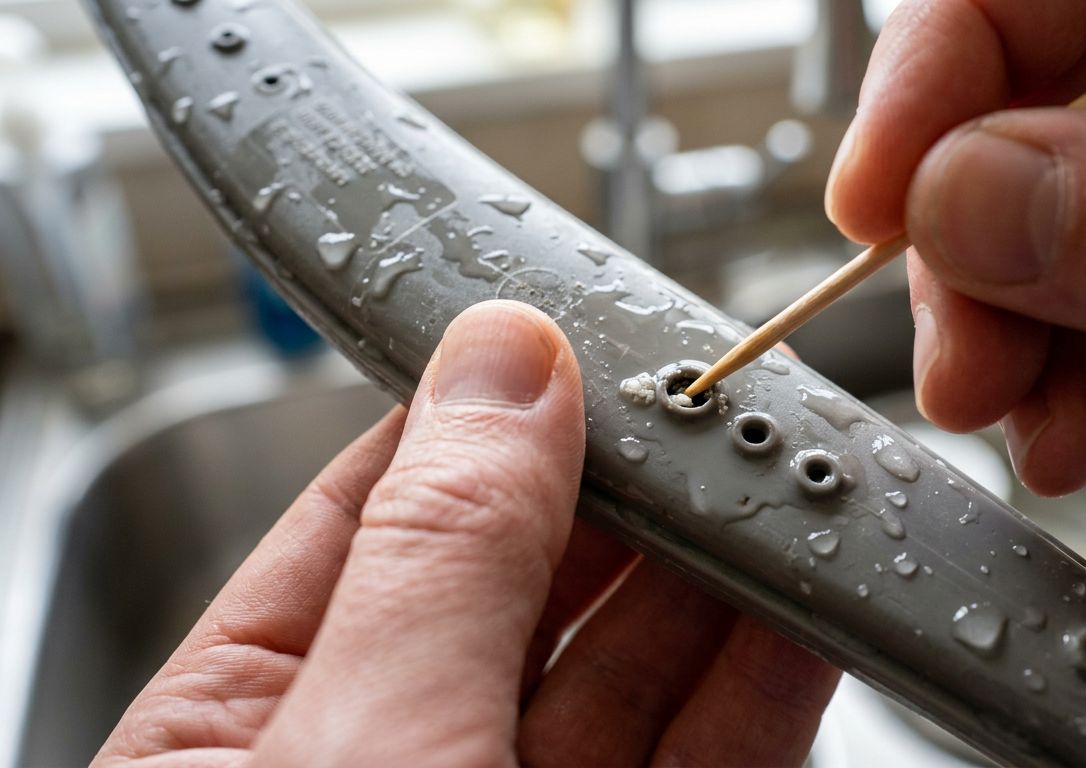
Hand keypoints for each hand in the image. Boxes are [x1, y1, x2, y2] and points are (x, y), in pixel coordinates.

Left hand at [96, 301, 836, 767]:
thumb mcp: (365, 741)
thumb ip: (444, 554)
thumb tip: (507, 361)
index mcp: (246, 735)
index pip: (373, 521)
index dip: (484, 427)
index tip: (585, 352)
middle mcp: (386, 766)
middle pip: (523, 595)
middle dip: (630, 502)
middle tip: (720, 412)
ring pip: (627, 682)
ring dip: (715, 586)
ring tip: (786, 487)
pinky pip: (703, 760)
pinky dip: (761, 689)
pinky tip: (802, 616)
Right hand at [827, 0, 1085, 494]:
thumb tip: (963, 200)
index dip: (948, 57)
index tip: (875, 192)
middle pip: (1047, 97)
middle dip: (967, 234)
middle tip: (951, 346)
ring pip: (1058, 220)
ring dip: (1000, 330)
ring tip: (1004, 413)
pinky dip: (1064, 383)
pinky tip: (1061, 435)